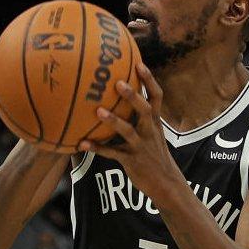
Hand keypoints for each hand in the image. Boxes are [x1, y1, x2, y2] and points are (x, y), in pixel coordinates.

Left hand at [78, 63, 184, 203]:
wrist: (167, 184)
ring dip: (113, 121)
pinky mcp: (132, 161)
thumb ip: (142, 117)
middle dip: (132, 96)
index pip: (157, 96)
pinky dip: (97, 148)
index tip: (139, 64)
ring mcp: (141, 146)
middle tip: (118, 82)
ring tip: (98, 111)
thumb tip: (126, 97)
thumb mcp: (154, 133)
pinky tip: (82, 144)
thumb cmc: (155, 155)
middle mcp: (150, 131)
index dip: (149, 80)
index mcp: (155, 122)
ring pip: (128, 131)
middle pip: (144, 109)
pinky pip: (112, 154)